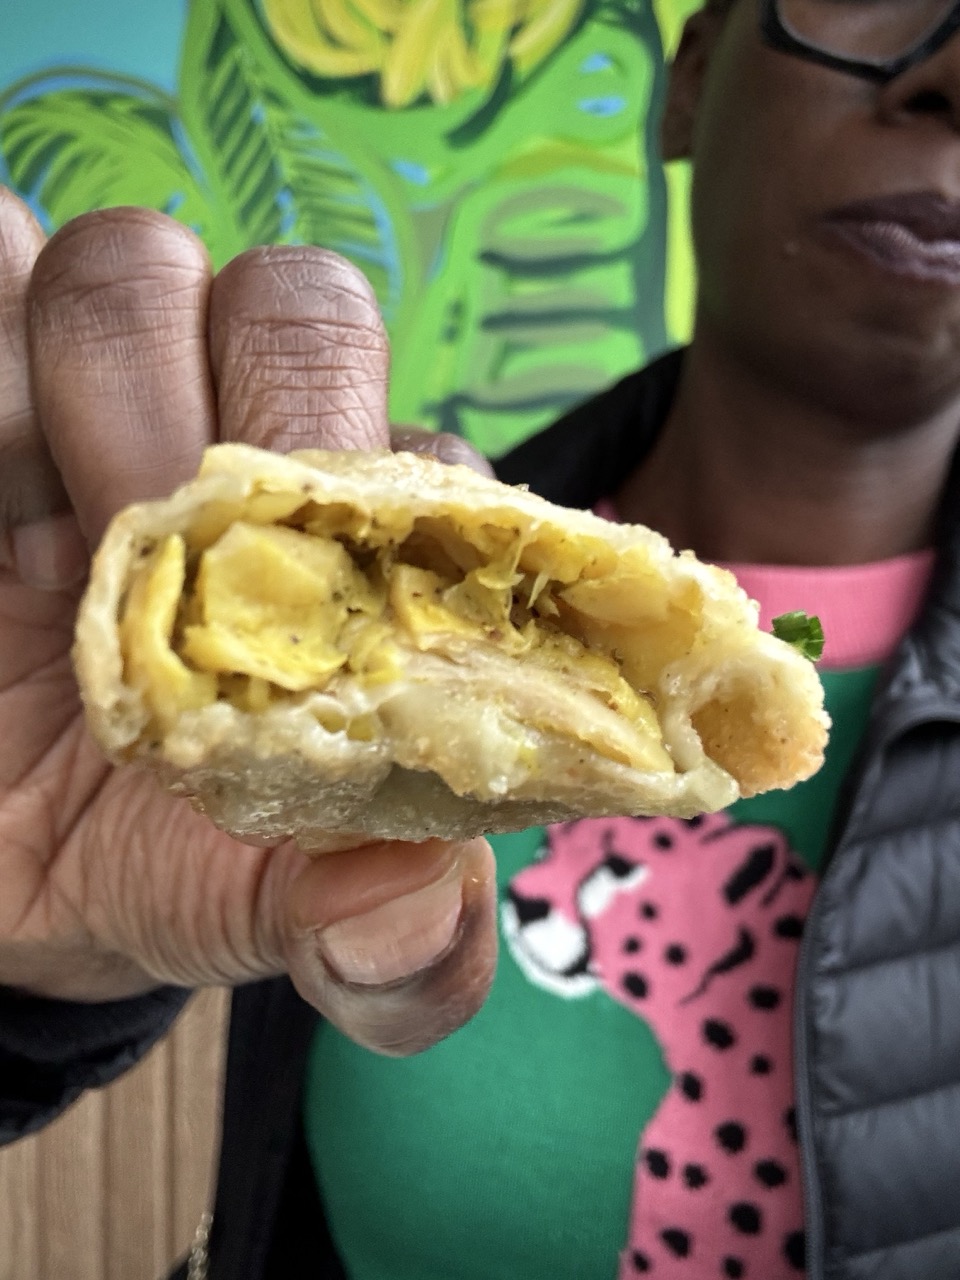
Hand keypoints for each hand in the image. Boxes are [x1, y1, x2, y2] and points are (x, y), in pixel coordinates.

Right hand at [0, 190, 496, 1054]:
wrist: (14, 879)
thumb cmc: (168, 866)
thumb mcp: (263, 920)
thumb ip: (381, 947)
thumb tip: (419, 902)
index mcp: (366, 560)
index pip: (423, 454)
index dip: (366, 498)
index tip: (280, 596)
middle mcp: (258, 453)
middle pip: (289, 306)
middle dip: (212, 411)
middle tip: (122, 548)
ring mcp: (114, 404)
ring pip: (127, 266)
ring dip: (75, 371)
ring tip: (38, 532)